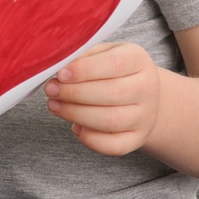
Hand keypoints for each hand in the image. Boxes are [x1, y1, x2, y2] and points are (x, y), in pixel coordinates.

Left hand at [44, 41, 162, 155]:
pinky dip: (90, 139)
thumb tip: (57, 68)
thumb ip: (81, 56)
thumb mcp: (100, 53)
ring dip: (76, 114)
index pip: (114, 64)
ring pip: (111, 121)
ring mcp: (145, 116)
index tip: (60, 74)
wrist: (138, 93)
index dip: (84, 70)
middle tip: (51, 90)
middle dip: (74, 93)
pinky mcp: (138, 138)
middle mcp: (147, 88)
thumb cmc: (110, 69)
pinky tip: (75, 127)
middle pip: (111, 93)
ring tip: (54, 105)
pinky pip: (114, 146)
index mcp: (138, 60)